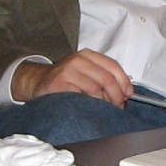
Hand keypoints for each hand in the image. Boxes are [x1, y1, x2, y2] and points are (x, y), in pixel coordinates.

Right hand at [16, 49, 132, 105]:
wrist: (38, 82)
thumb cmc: (65, 80)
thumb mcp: (84, 71)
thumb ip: (103, 76)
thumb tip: (125, 91)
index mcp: (87, 55)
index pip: (112, 66)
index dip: (123, 82)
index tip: (128, 94)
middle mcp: (77, 60)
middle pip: (106, 79)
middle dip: (116, 96)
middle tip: (118, 106)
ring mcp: (67, 72)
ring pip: (96, 90)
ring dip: (104, 104)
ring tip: (105, 110)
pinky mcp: (59, 85)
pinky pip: (81, 98)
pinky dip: (90, 106)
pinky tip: (91, 110)